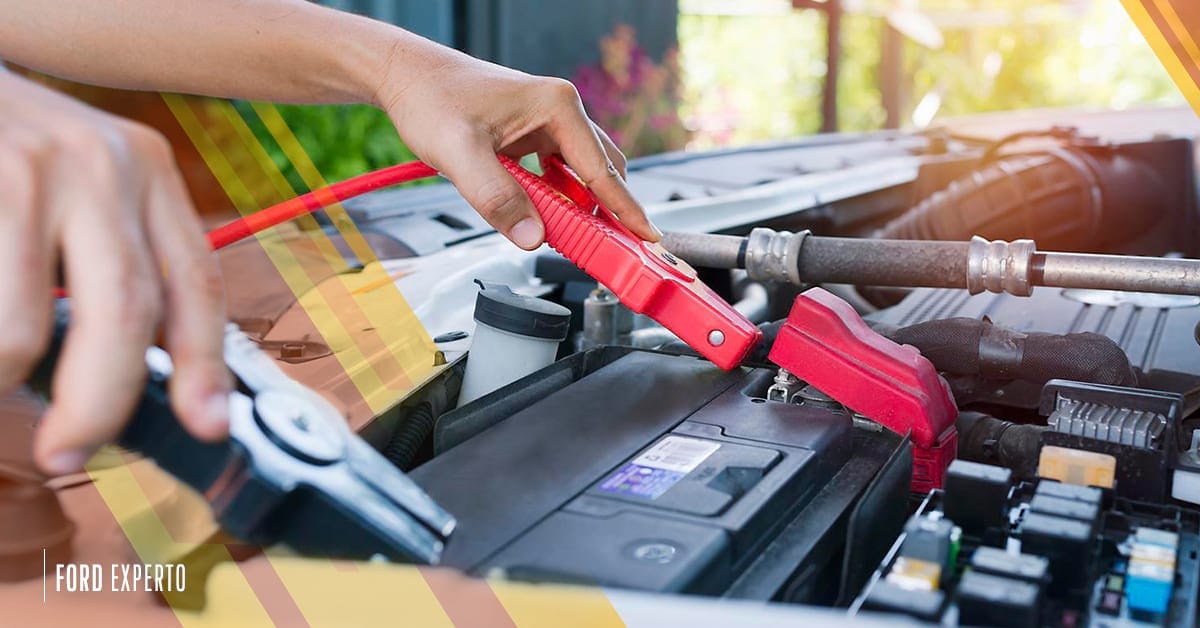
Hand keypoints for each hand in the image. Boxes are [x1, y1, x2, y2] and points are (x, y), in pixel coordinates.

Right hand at [0, 70, 229, 474]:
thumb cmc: (4, 149)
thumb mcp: (78, 181)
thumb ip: (112, 260)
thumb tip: (131, 376)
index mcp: (147, 170)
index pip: (196, 282)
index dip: (205, 365)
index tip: (208, 426)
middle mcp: (104, 165)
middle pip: (128, 313)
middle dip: (100, 404)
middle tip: (68, 454)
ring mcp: (33, 170)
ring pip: (27, 328)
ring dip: (5, 378)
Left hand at [374, 41, 661, 249]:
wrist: (408, 77)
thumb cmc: (432, 100)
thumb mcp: (458, 153)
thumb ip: (495, 197)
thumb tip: (531, 236)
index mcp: (558, 107)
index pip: (602, 171)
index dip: (626, 210)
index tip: (648, 238)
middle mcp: (561, 112)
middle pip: (603, 172)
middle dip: (607, 212)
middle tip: (608, 251)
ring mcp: (549, 124)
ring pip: (583, 174)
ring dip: (581, 207)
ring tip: (577, 240)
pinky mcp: (534, 137)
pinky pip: (561, 174)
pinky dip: (560, 199)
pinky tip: (545, 216)